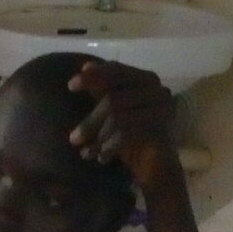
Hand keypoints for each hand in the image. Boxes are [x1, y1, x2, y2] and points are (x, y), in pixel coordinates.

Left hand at [67, 60, 181, 190]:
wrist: (158, 165)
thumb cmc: (134, 136)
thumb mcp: (115, 110)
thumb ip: (103, 89)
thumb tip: (86, 66)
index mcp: (146, 78)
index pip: (116, 70)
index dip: (93, 76)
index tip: (71, 86)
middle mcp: (157, 89)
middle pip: (113, 97)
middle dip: (91, 120)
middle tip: (73, 139)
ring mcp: (162, 108)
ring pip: (117, 116)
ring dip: (98, 137)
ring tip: (85, 153)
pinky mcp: (161, 128)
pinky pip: (127, 133)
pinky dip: (110, 146)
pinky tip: (101, 158)